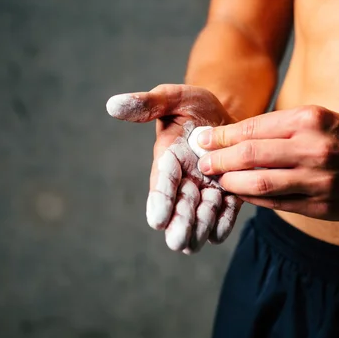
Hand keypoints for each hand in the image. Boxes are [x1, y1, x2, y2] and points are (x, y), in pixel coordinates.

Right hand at [106, 84, 242, 252]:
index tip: (158, 221)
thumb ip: (148, 104)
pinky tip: (223, 220)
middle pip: (178, 212)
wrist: (225, 116)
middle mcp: (182, 183)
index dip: (160, 202)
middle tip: (179, 240)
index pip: (161, 185)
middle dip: (179, 226)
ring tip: (209, 219)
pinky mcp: (226, 198)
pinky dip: (223, 223)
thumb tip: (113, 105)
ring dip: (202, 225)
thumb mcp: (173, 97)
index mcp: (167, 162)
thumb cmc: (195, 106)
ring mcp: (204, 193)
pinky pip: (223, 220)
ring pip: (199, 223)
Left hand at [195, 106, 338, 220]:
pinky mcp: (321, 205)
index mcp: (309, 119)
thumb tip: (232, 139)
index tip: (202, 140)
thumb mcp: (317, 118)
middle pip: (250, 156)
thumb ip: (278, 128)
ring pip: (261, 183)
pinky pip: (276, 203)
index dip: (221, 136)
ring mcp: (318, 180)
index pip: (252, 128)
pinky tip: (242, 194)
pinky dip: (254, 199)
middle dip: (219, 160)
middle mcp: (313, 148)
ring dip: (232, 183)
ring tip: (218, 180)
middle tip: (202, 163)